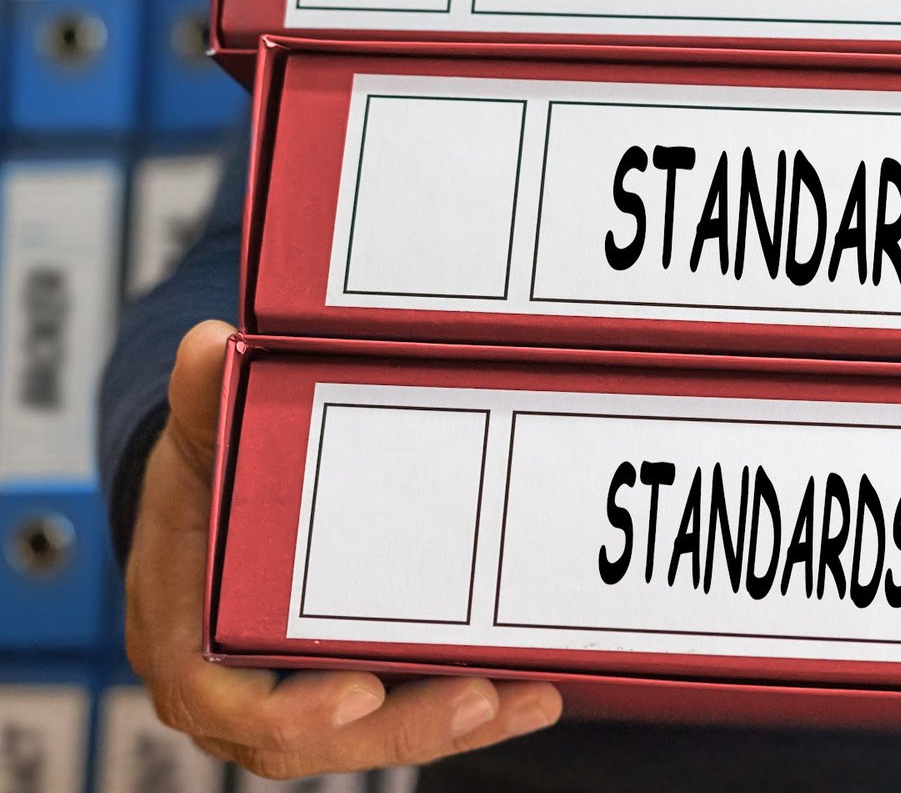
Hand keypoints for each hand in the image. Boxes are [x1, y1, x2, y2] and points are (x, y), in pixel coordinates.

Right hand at [124, 320, 562, 778]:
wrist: (220, 492)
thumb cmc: (206, 472)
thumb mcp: (199, 431)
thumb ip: (203, 396)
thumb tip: (207, 346)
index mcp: (184, 636)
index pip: (220, 701)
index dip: (288, 712)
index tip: (359, 694)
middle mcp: (236, 685)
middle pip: (311, 739)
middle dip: (402, 729)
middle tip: (478, 697)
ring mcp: (296, 693)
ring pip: (368, 737)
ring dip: (450, 728)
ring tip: (528, 697)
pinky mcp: (350, 686)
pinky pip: (403, 714)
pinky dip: (466, 713)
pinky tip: (532, 691)